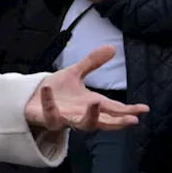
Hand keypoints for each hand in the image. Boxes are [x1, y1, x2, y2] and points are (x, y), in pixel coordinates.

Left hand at [24, 45, 147, 133]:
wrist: (29, 99)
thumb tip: (112, 47)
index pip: (113, 109)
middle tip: (131, 120)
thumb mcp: (74, 73)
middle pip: (103, 123)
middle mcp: (80, 114)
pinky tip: (47, 88)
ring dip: (90, 117)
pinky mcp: (46, 119)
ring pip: (80, 125)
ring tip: (96, 102)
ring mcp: (64, 118)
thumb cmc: (56, 91)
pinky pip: (49, 115)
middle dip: (117, 122)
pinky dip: (49, 102)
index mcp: (89, 104)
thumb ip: (92, 63)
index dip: (129, 110)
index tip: (144, 109)